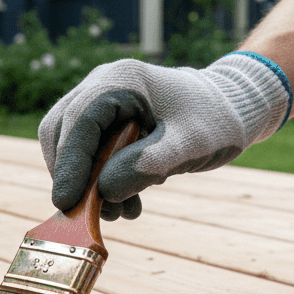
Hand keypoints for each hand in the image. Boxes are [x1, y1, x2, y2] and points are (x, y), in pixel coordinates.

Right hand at [38, 53, 291, 219]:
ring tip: (120, 211)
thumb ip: (148, 164)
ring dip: (86, 182)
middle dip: (73, 176)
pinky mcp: (107, 120)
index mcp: (121, 80)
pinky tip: (126, 201)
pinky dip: (99, 179)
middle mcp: (103, 83)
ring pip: (71, 143)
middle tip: (89, 213)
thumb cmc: (215, 121)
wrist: (231, 109)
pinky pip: (88, 150)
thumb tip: (104, 191)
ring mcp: (102, 100)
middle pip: (63, 131)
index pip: (79, 122)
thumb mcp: (189, 145)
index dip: (69, 164)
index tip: (66, 203)